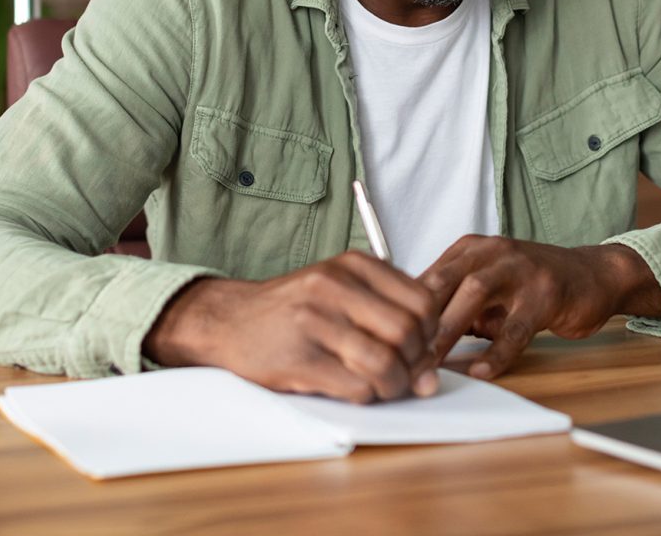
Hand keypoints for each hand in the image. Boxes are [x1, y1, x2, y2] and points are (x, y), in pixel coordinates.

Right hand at [142, 251, 440, 403]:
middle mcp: (335, 287)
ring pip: (385, 364)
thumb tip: (430, 376)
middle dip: (414, 364)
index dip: (430, 333)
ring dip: (393, 386)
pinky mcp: (299, 359)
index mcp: (353, 265)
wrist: (230, 319)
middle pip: (407, 333)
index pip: (422, 301)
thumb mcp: (342, 293)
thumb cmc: (294, 309)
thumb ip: (389, 322)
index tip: (417, 347)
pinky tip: (355, 389)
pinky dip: (367, 396)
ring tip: (382, 386)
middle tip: (403, 374)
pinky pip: (356, 387)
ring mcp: (315, 322)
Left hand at [420, 236, 660, 379]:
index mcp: (468, 249)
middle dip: (417, 322)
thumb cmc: (531, 285)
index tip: (386, 344)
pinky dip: (496, 352)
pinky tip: (481, 372)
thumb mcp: (486, 287)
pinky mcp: (545, 293)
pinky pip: (515, 327)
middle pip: (441, 282)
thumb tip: (412, 339)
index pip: (425, 279)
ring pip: (473, 296)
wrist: (591, 275)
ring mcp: (519, 270)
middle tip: (400, 358)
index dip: (403, 312)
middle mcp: (490, 252)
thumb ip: (453, 306)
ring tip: (431, 364)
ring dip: (447, 332)